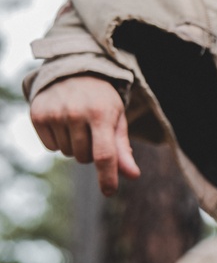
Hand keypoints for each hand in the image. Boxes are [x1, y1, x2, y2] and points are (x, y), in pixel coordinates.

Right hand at [30, 76, 140, 194]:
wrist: (72, 71)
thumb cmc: (101, 100)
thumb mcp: (116, 119)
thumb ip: (123, 149)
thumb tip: (133, 175)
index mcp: (101, 113)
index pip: (104, 154)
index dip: (107, 176)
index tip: (109, 192)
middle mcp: (75, 113)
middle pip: (84, 158)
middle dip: (90, 151)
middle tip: (91, 128)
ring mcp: (54, 114)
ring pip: (67, 154)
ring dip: (74, 145)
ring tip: (77, 122)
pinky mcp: (37, 115)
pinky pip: (51, 148)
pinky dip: (58, 141)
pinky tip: (62, 122)